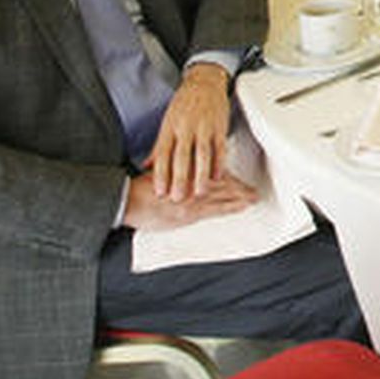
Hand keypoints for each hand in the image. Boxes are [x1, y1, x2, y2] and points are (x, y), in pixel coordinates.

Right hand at [123, 172, 255, 230]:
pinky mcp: (187, 216)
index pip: (215, 175)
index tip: (240, 179)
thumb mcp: (160, 172)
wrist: (125, 202)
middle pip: (223, 187)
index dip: (230, 177)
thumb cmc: (139, 189)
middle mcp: (192, 187)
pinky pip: (213, 211)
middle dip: (240, 190)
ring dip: (239, 199)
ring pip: (222, 199)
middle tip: (254, 192)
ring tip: (252, 199)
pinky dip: (227, 208)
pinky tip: (238, 208)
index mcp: (187, 176)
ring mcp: (191, 202)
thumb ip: (175, 169)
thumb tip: (184, 162)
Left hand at [146, 62, 230, 200]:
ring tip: (199, 191)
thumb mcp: (166, 122)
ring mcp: (204, 127)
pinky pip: (220, 147)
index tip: (160, 191)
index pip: (163, 155)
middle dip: (179, 179)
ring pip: (202, 154)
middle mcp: (186, 127)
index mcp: (170, 127)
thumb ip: (158, 146)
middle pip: (182, 157)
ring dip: (201, 175)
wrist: (204, 81)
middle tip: (177, 197)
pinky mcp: (219, 126)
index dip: (161, 175)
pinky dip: (220, 163)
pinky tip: (217, 175)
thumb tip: (146, 166)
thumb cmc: (185, 102)